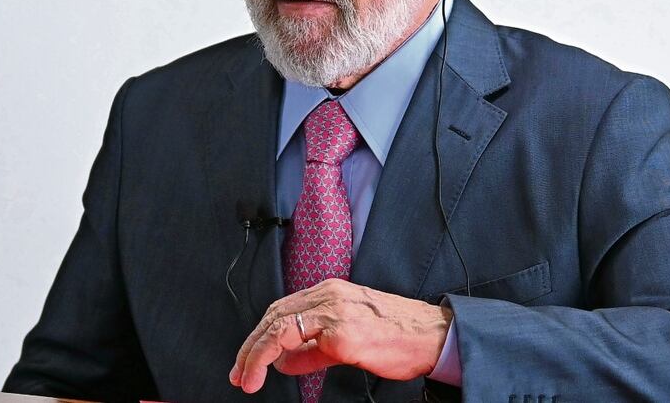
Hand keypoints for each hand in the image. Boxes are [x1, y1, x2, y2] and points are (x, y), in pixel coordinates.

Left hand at [228, 278, 451, 393]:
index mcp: (329, 292)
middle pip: (274, 315)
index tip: (246, 361)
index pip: (281, 310)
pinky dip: (279, 356)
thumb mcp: (347, 339)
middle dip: (250, 346)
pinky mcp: (343, 334)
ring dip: (257, 354)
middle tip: (238, 373)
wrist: (431, 336)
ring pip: (280, 325)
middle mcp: (329, 295)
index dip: (258, 336)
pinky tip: (272, 372)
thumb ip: (313, 349)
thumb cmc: (395, 335)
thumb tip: (283, 363)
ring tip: (247, 378)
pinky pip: (302, 343)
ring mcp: (335, 312)